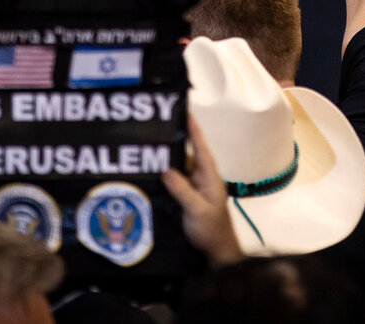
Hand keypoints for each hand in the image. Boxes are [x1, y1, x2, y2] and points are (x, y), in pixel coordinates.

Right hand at [161, 117, 242, 266]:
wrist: (217, 251)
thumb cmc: (211, 230)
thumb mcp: (197, 210)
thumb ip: (182, 190)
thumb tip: (166, 170)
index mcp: (209, 177)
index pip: (201, 149)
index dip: (193, 131)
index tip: (185, 113)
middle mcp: (202, 178)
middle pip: (186, 155)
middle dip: (173, 142)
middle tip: (155, 129)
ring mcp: (194, 188)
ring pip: (178, 168)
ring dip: (166, 159)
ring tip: (147, 148)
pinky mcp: (187, 197)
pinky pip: (174, 181)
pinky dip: (164, 176)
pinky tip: (150, 173)